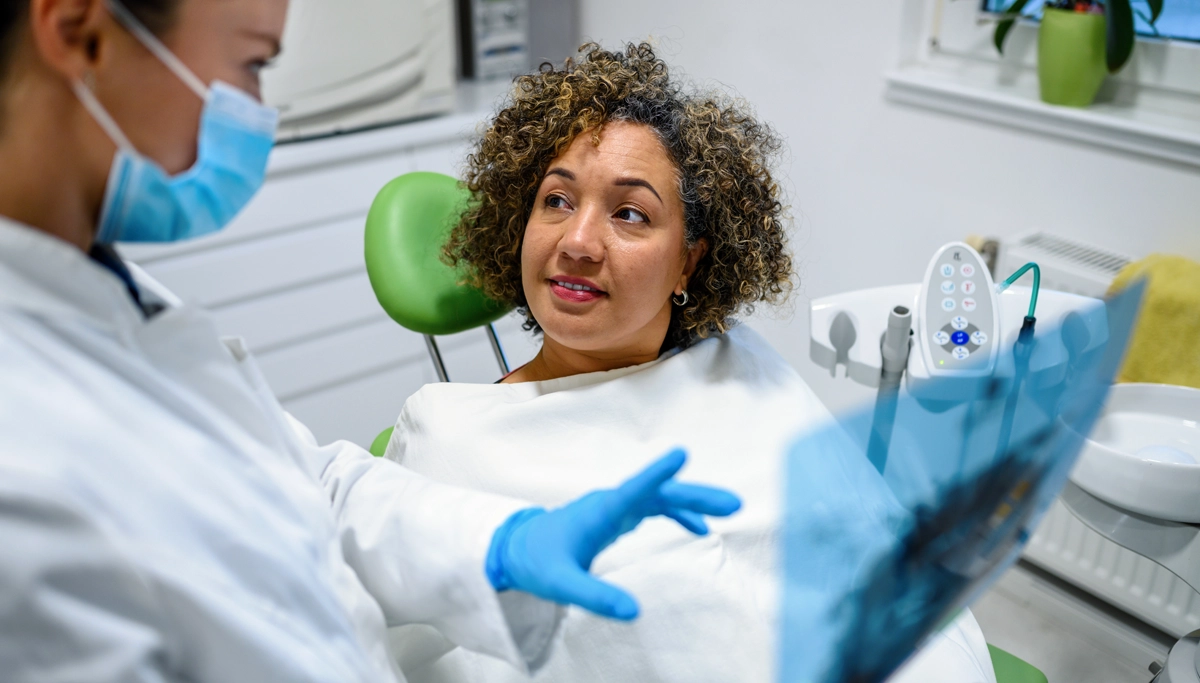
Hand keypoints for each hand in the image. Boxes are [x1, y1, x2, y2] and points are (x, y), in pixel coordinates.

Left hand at [485, 449, 740, 619]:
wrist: (519, 548)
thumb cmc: (538, 563)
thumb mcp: (562, 584)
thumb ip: (595, 597)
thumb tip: (634, 612)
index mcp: (598, 513)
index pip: (632, 490)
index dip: (657, 474)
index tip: (681, 453)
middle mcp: (611, 503)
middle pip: (659, 492)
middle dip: (695, 495)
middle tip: (733, 503)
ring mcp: (616, 506)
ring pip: (661, 496)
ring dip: (693, 501)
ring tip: (729, 509)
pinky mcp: (618, 515)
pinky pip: (655, 507)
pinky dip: (678, 514)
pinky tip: (699, 529)